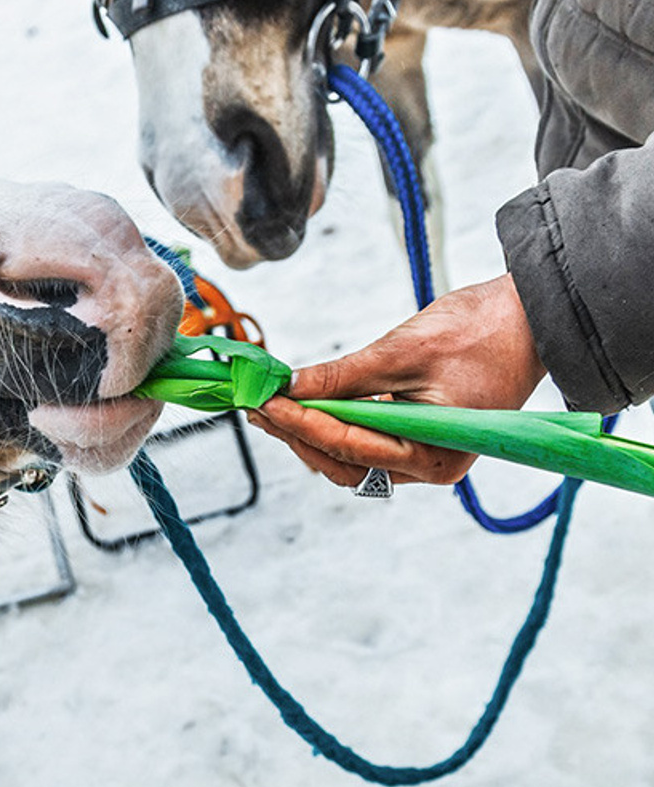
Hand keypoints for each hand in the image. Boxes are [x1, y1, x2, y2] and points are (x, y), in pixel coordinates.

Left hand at [250, 273, 546, 486]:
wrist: (531, 318)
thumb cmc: (481, 331)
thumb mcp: (402, 352)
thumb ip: (343, 376)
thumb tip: (290, 387)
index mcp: (433, 457)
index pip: (350, 447)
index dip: (302, 425)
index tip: (264, 403)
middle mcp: (428, 468)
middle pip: (344, 463)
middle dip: (298, 435)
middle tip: (256, 407)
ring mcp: (423, 456)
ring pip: (349, 458)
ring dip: (309, 433)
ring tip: (269, 406)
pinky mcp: (417, 438)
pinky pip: (365, 442)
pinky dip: (333, 424)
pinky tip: (302, 405)